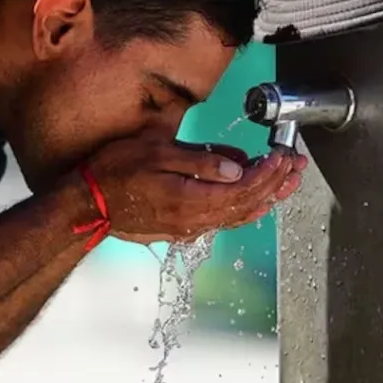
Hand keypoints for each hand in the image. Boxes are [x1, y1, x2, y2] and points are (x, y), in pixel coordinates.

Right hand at [72, 131, 306, 243]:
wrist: (86, 204)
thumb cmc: (113, 172)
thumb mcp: (155, 153)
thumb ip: (197, 161)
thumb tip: (235, 168)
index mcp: (189, 199)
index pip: (242, 188)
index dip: (267, 173)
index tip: (284, 156)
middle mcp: (194, 220)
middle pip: (247, 204)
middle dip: (275, 184)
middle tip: (297, 167)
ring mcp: (188, 228)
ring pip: (238, 216)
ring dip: (266, 198)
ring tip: (287, 182)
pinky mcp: (182, 229)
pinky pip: (224, 221)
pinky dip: (245, 209)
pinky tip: (256, 200)